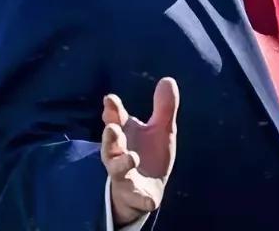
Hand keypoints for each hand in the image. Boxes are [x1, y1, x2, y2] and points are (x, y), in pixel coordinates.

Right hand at [101, 77, 179, 226]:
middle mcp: (119, 153)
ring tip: (132, 157)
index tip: (110, 99)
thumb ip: (164, 107)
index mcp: (125, 133)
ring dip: (122, 162)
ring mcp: (124, 174)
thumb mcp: (161, 128)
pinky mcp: (133, 193)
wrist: (148, 188)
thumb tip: (168, 79)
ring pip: (117, 169)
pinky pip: (134, 195)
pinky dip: (139, 196)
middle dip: (110, 135)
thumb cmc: (150, 153)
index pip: (116, 119)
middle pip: (111, 144)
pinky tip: (149, 198)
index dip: (112, 110)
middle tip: (112, 127)